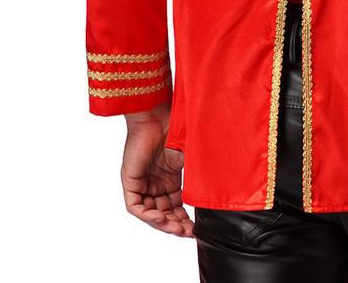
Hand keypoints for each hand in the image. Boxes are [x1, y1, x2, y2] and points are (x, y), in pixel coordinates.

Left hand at [120, 103, 193, 236]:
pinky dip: (148, 215)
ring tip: (177, 228)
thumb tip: (218, 193)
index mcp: (170, 177)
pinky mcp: (130, 181)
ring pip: (150, 213)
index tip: (197, 229)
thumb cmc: (176, 129)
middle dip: (176, 225)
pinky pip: (136, 207)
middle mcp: (155, 182)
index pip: (176, 206)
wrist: (158, 115)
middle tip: (188, 233)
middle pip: (164, 212)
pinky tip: (162, 217)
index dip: (185, 219)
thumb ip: (200, 176)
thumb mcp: (192, 158)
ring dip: (163, 223)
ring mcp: (142, 182)